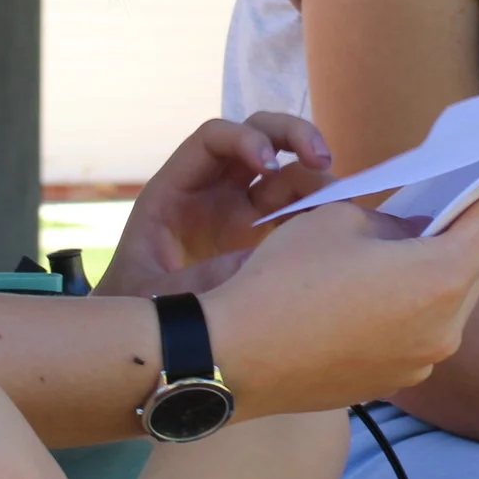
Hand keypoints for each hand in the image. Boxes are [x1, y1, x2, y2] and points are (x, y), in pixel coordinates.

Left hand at [96, 113, 333, 296]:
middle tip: (322, 157)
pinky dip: (323, 209)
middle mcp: (213, 190)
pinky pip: (300, 211)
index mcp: (176, 189)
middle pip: (258, 135)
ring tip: (343, 199)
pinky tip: (341, 223)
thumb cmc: (136, 312)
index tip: (268, 165)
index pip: (213, 139)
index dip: (244, 139)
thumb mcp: (155, 296)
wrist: (145, 342)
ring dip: (317, 173)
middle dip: (292, 135)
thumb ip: (200, 279)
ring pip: (287, 170)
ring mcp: (242, 212)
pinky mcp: (266, 237)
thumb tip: (258, 262)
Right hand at [200, 147, 478, 417]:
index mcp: (442, 276)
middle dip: (456, 233)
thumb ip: (393, 220)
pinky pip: (414, 331)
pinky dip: (400, 307)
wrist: (232, 358)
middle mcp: (446, 327)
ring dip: (425, 273)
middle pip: (469, 263)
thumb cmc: (284, 280)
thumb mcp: (342, 219)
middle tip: (437, 204)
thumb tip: (406, 237)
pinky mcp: (394, 382)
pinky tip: (359, 296)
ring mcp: (422, 362)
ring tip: (380, 255)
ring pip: (441, 300)